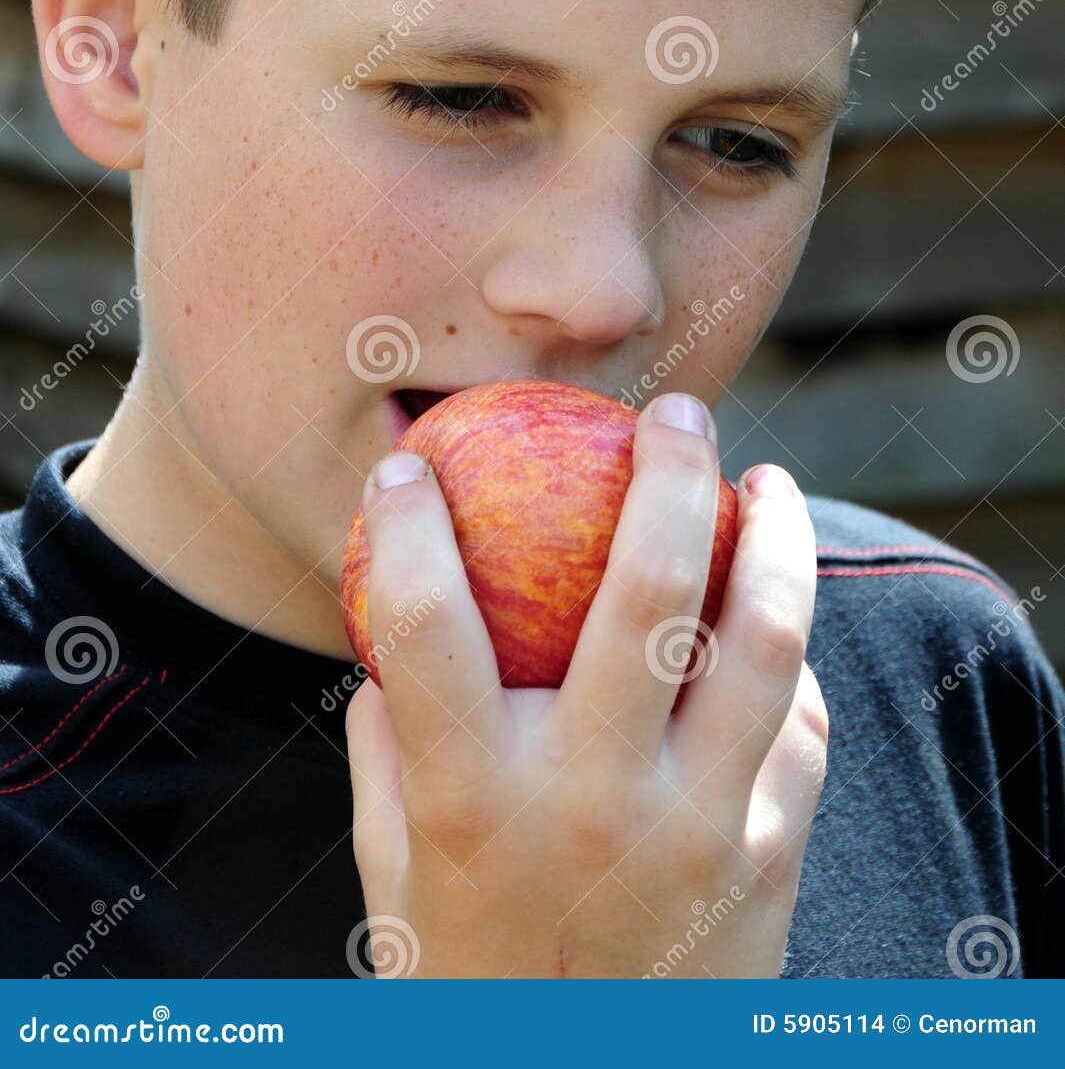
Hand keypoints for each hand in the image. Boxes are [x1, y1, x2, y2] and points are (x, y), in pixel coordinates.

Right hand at [344, 393, 827, 977]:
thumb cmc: (475, 973)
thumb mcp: (396, 874)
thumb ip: (386, 753)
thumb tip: (390, 639)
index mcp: (473, 802)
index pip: (424, 625)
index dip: (406, 523)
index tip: (408, 464)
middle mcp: (591, 804)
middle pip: (645, 590)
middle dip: (664, 471)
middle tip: (672, 411)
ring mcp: (696, 831)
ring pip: (762, 638)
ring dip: (773, 537)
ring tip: (765, 482)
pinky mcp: (769, 856)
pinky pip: (795, 724)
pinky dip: (785, 663)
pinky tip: (768, 629)